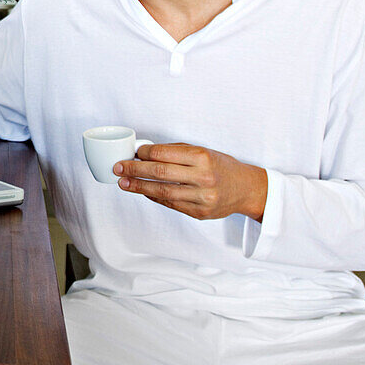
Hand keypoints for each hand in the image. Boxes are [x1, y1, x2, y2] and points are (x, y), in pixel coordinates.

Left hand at [114, 143, 267, 221]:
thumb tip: (145, 152)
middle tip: (118, 168)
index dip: (144, 153)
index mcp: (202, 157)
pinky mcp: (199, 212)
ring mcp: (201, 197)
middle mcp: (203, 177)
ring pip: (162, 192)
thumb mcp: (203, 151)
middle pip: (159, 173)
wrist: (246, 189)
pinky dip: (153, 196)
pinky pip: (170, 204)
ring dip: (138, 187)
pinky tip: (142, 191)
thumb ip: (176, 152)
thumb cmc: (222, 166)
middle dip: (134, 170)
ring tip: (123, 182)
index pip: (164, 153)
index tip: (132, 153)